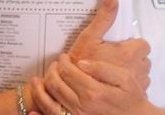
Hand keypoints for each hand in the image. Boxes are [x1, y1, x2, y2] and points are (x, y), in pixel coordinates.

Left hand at [30, 53, 150, 114]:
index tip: (64, 56)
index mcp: (93, 91)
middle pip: (56, 84)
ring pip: (50, 102)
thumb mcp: (123, 78)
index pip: (68, 71)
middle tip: (55, 65)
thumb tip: (82, 63)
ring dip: (41, 90)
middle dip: (52, 71)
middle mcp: (82, 106)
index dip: (63, 61)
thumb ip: (102, 69)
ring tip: (37, 80)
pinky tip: (33, 111)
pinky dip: (41, 113)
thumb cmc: (130, 97)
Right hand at [68, 0, 150, 91]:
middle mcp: (137, 69)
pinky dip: (131, 86)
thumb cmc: (82, 65)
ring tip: (117, 70)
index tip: (123, 45)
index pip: (143, 45)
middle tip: (118, 58)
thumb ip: (104, 18)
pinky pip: (138, 88)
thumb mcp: (89, 38)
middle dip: (134, 58)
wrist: (75, 91)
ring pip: (142, 74)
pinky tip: (117, 84)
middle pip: (144, 59)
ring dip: (133, 72)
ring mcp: (136, 84)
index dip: (134, 44)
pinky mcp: (133, 96)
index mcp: (129, 53)